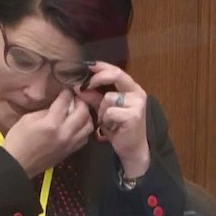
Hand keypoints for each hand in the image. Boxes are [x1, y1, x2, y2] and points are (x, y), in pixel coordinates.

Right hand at [3, 89, 93, 177]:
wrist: (17, 165)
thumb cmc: (18, 141)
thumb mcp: (27, 119)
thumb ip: (46, 111)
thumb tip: (57, 106)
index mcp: (51, 123)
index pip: (65, 101)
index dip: (66, 93)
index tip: (66, 90)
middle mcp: (64, 133)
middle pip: (83, 112)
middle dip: (80, 102)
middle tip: (75, 99)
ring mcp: (69, 144)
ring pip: (89, 125)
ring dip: (86, 115)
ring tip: (78, 112)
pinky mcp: (70, 151)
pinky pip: (85, 138)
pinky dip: (84, 129)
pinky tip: (77, 125)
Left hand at [75, 61, 149, 178]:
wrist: (131, 149)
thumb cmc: (118, 128)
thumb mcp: (104, 109)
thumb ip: (94, 97)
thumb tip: (78, 86)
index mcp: (131, 88)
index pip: (116, 70)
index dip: (101, 67)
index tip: (87, 66)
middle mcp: (137, 93)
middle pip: (116, 75)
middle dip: (97, 79)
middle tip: (83, 86)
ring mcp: (137, 104)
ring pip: (108, 98)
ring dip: (102, 111)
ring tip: (108, 121)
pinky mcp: (133, 115)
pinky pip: (110, 112)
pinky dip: (106, 120)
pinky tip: (113, 127)